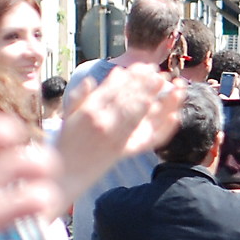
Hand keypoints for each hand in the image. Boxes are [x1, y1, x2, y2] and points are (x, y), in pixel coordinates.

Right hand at [56, 65, 184, 201]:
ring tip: (163, 83)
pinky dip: (161, 126)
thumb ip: (81, 96)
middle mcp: (103, 122)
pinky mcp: (125, 151)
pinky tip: (173, 115)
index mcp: (89, 111)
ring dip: (152, 96)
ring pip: (139, 113)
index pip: (114, 89)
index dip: (130, 77)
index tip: (142, 66)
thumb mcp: (68, 116)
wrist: (66, 172)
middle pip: (129, 98)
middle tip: (157, 71)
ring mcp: (116, 137)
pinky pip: (147, 138)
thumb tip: (94, 79)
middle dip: (144, 83)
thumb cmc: (66, 142)